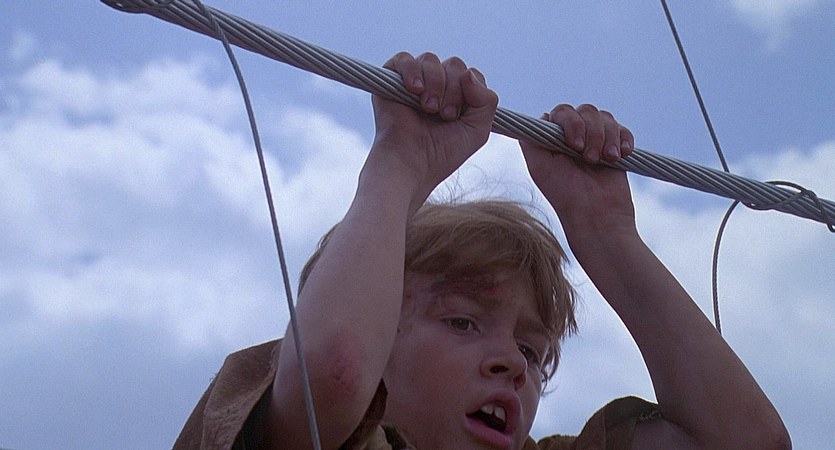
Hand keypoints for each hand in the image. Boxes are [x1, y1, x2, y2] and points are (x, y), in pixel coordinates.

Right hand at [365, 52, 497, 205]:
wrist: (412, 164)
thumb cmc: (442, 153)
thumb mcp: (478, 129)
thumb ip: (486, 100)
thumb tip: (467, 73)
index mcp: (455, 97)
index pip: (469, 74)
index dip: (469, 90)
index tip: (456, 117)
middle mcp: (435, 87)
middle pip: (453, 64)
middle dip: (453, 90)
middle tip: (443, 115)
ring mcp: (412, 83)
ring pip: (431, 60)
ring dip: (435, 84)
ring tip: (428, 108)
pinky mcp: (390, 81)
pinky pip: (403, 59)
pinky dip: (412, 70)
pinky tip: (416, 89)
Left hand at [519, 104, 635, 234]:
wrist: (597, 215)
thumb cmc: (565, 195)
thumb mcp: (539, 168)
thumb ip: (531, 142)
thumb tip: (534, 120)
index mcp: (554, 139)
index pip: (562, 112)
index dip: (570, 123)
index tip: (572, 145)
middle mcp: (573, 137)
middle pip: (585, 111)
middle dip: (591, 132)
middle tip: (588, 158)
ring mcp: (595, 140)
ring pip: (605, 117)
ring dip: (606, 138)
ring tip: (605, 160)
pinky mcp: (615, 148)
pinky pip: (622, 129)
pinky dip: (623, 139)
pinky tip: (620, 155)